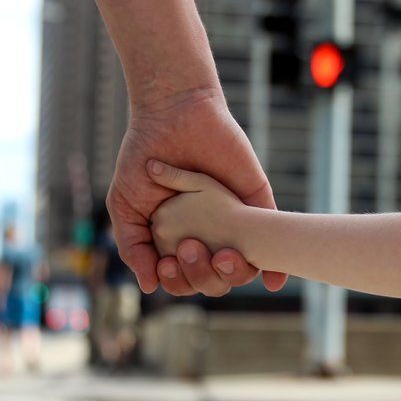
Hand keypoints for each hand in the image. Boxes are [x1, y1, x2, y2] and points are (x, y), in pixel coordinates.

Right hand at [106, 90, 286, 295]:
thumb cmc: (144, 155)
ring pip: (241, 268)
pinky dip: (275, 269)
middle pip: (211, 279)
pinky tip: (273, 282)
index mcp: (176, 238)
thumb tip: (149, 286)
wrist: (173, 113)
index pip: (182, 278)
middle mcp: (208, 235)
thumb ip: (133, 246)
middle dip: (202, 275)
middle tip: (190, 249)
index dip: (176, 280)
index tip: (167, 264)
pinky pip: (271, 240)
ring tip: (223, 256)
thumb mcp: (126, 204)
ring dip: (233, 274)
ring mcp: (234, 222)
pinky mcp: (256, 203)